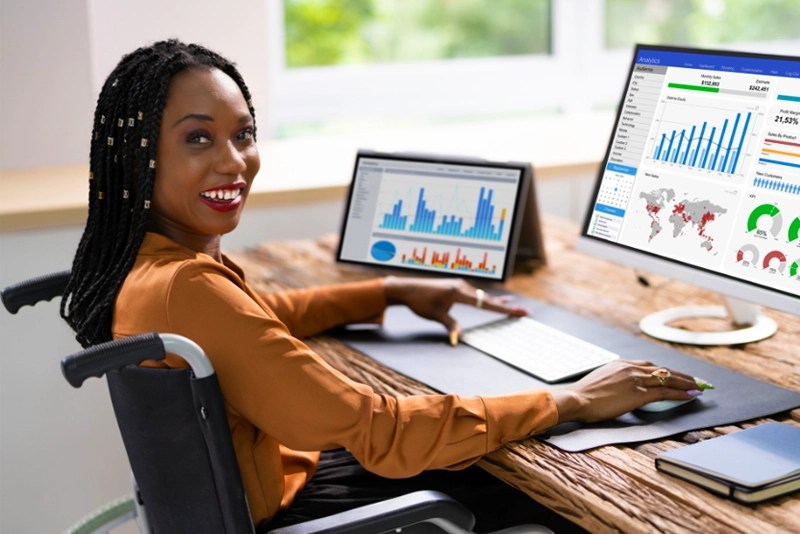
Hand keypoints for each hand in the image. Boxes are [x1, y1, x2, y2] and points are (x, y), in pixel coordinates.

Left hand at [383, 276, 526, 338]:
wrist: (407, 289)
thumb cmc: (420, 302)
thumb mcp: (436, 315)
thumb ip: (450, 325)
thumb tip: (458, 338)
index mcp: (459, 292)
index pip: (486, 303)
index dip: (503, 309)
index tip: (518, 311)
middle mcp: (462, 286)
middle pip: (488, 299)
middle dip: (506, 307)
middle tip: (524, 312)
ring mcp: (460, 285)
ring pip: (483, 296)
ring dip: (497, 302)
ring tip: (514, 306)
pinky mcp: (456, 287)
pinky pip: (476, 294)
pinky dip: (487, 299)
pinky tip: (497, 299)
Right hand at [550, 359, 701, 422]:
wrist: (577, 399)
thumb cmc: (585, 395)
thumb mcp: (601, 380)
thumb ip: (615, 380)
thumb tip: (621, 388)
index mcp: (621, 364)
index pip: (650, 366)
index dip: (666, 371)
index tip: (676, 374)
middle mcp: (631, 368)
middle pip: (663, 370)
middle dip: (683, 375)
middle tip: (697, 380)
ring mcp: (635, 380)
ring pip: (668, 379)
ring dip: (687, 383)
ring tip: (700, 387)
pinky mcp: (638, 393)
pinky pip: (665, 392)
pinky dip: (681, 393)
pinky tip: (691, 395)